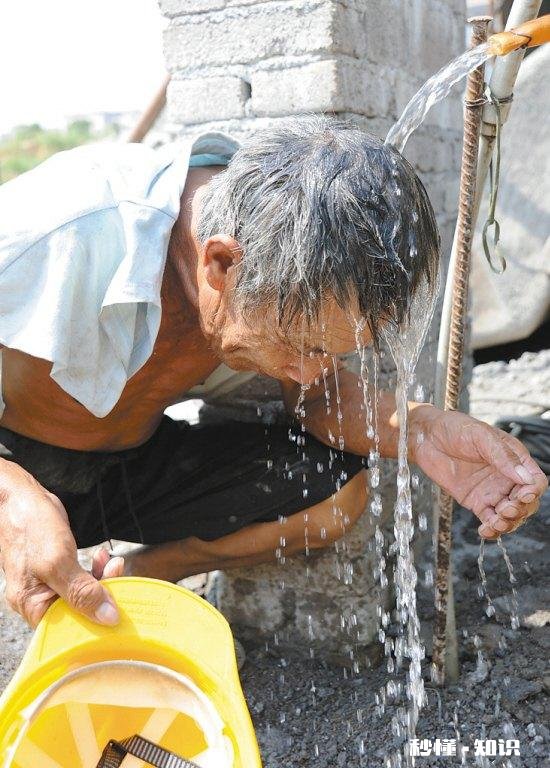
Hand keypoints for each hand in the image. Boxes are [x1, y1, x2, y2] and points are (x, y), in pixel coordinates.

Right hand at [0, 462, 123, 626]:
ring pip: (81, 594)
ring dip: (101, 580)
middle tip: (117, 573)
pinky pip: (79, 579)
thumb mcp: (58, 562)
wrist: (21, 499)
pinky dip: (93, 570)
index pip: (69, 629)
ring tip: (112, 562)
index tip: (117, 606)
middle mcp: (38, 599)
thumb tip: (107, 618)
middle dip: (102, 595)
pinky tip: (100, 556)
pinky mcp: (56, 570)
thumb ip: (81, 592)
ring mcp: (46, 584)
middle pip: (77, 612)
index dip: (95, 621)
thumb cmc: (32, 528)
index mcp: (32, 605)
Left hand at [409, 406, 547, 539]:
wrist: (427, 437)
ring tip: (496, 522)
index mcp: (515, 459)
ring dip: (508, 523)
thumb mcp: (481, 437)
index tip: (523, 495)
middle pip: (526, 502)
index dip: (533, 491)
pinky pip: (489, 519)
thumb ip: (503, 456)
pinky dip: (491, 529)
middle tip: (506, 509)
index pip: (535, 481)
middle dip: (521, 510)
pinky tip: (485, 530)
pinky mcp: (476, 501)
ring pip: (510, 515)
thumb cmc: (455, 429)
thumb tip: (525, 477)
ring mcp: (492, 491)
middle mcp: (506, 477)